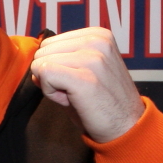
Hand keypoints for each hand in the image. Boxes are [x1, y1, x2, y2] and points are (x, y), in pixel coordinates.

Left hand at [30, 27, 144, 142]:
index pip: (50, 42)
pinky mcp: (85, 78)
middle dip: (51, 75)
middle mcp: (96, 41)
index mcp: (98, 35)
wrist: (127, 127)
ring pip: (41, 63)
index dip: (56, 65)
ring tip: (77, 96)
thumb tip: (34, 65)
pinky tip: (71, 100)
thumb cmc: (104, 102)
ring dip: (51, 85)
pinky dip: (50, 92)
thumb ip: (60, 62)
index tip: (78, 80)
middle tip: (76, 91)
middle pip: (43, 51)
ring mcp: (92, 58)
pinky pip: (44, 75)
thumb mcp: (84, 72)